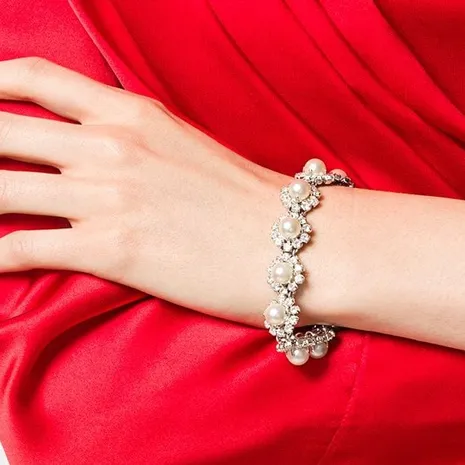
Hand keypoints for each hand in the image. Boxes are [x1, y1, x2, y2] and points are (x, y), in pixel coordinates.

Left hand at [0, 57, 289, 326]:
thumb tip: (94, 154)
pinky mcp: (112, 251)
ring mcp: (107, 197)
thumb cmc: (250, 202)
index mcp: (131, 116)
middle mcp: (110, 148)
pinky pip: (21, 250)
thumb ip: (134, 145)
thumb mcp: (186, 150)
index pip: (34, 79)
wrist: (294, 243)